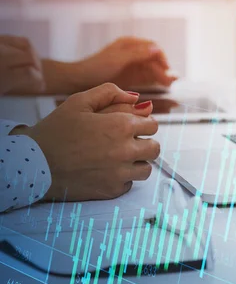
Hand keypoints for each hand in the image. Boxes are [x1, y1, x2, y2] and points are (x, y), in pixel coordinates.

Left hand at [0, 35, 44, 94]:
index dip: (38, 80)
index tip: (40, 86)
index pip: (30, 74)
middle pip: (30, 57)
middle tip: (37, 77)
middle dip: (38, 68)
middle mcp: (1, 55)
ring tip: (31, 65)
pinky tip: (19, 55)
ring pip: (26, 44)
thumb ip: (16, 84)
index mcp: (3, 74)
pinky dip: (22, 47)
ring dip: (32, 55)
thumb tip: (38, 84)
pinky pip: (14, 39)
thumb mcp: (0, 89)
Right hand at [13, 83, 159, 201]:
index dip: (143, 124)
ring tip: (118, 158)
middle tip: (127, 143)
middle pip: (154, 148)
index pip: (153, 125)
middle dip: (144, 143)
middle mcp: (125, 150)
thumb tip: (136, 98)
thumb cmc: (55, 131)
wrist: (34, 163)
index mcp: (121, 126)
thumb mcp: (79, 102)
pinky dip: (122, 178)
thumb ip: (110, 93)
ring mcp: (120, 173)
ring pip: (146, 169)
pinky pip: (129, 184)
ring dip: (137, 163)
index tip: (131, 127)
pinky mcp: (111, 190)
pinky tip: (106, 170)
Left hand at [78, 37, 176, 89]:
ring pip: (151, 69)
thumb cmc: (95, 67)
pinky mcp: (130, 76)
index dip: (161, 57)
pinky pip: (146, 77)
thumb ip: (138, 54)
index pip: (152, 48)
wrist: (78, 80)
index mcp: (130, 44)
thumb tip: (156, 50)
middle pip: (153, 60)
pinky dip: (153, 81)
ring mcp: (131, 65)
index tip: (167, 68)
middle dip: (162, 70)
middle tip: (169, 82)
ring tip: (168, 85)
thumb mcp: (118, 59)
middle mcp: (132, 53)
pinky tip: (160, 86)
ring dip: (160, 76)